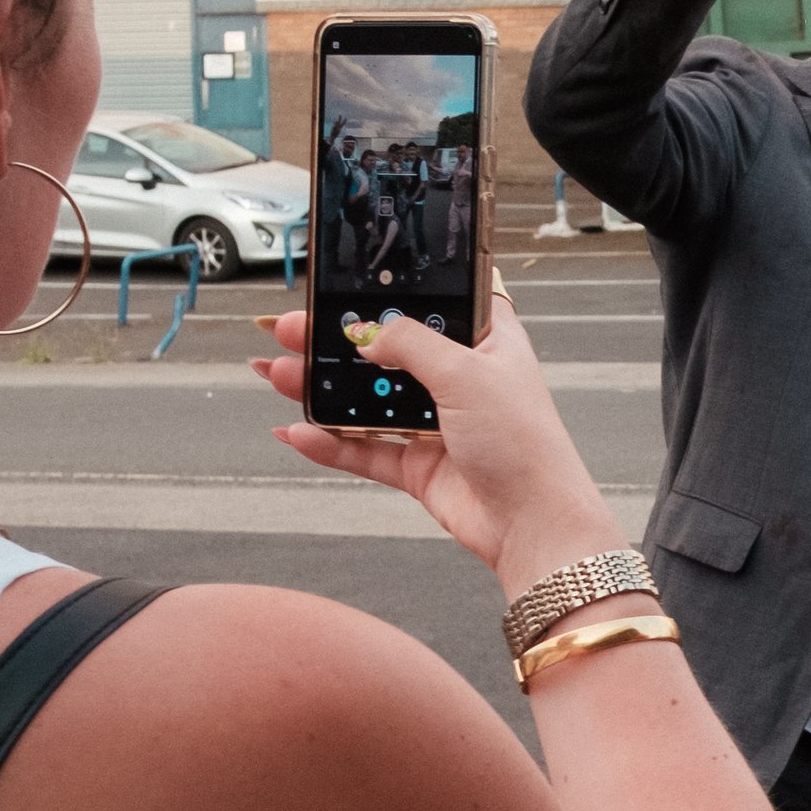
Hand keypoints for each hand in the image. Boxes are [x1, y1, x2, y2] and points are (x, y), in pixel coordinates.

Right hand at [253, 295, 611, 588]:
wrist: (532, 523)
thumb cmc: (524, 442)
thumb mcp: (466, 372)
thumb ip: (410, 345)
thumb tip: (367, 335)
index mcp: (485, 342)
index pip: (433, 306)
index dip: (391, 296)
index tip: (344, 287)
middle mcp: (460, 380)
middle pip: (387, 353)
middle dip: (336, 343)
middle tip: (290, 333)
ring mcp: (437, 424)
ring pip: (368, 401)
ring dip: (322, 389)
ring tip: (277, 374)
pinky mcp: (420, 466)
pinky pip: (363, 449)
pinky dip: (328, 442)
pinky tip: (296, 431)